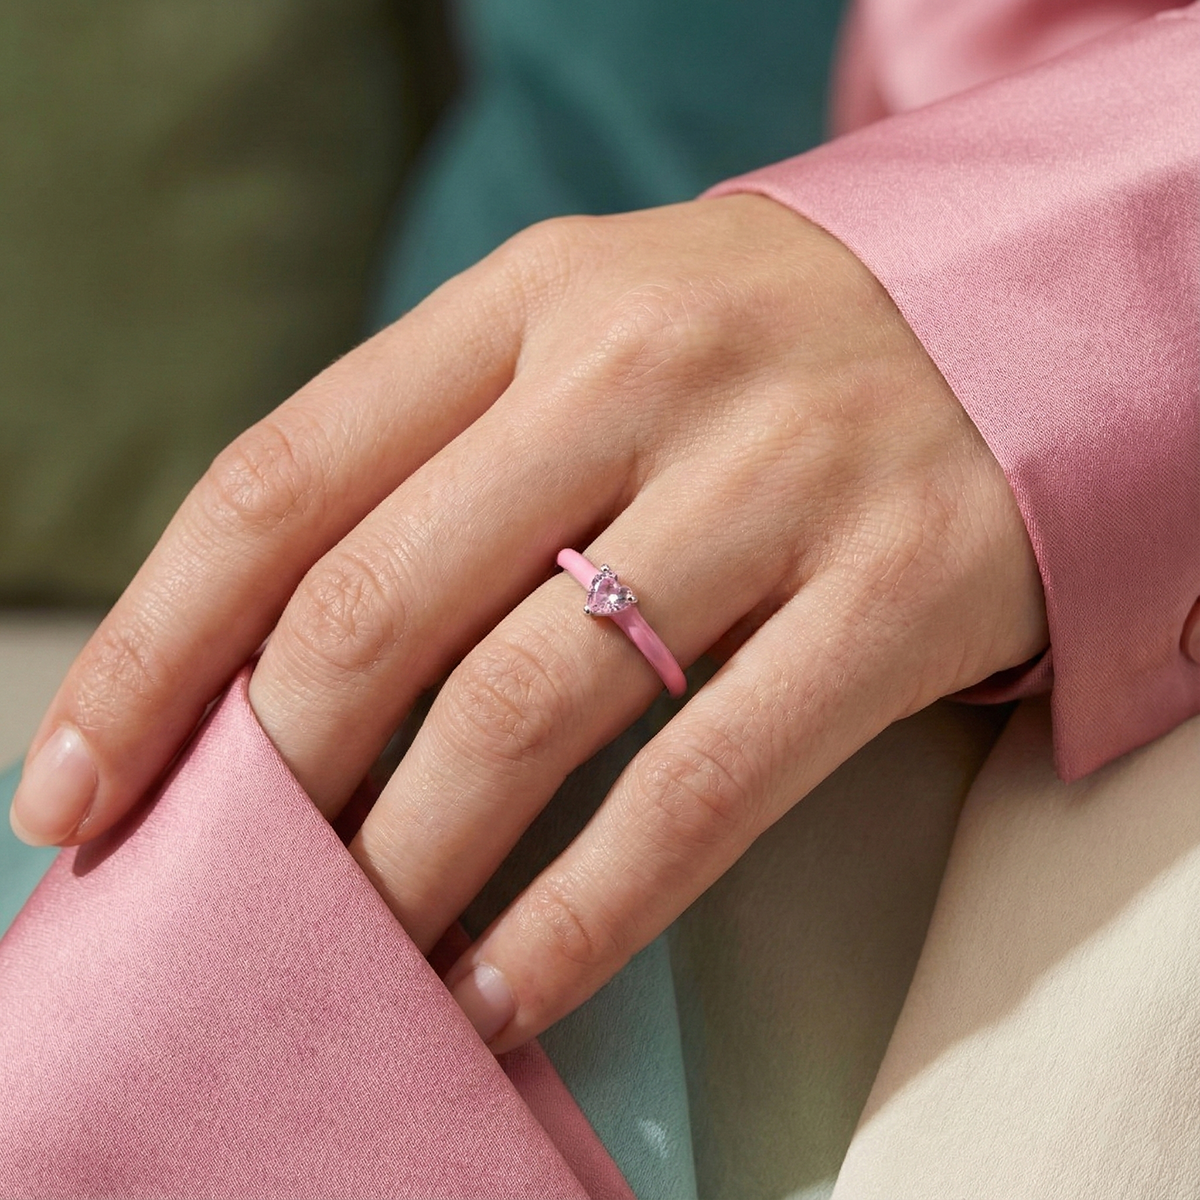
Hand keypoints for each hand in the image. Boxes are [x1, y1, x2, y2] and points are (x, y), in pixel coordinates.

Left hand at [10, 195, 1046, 1050]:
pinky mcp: (895, 592)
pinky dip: (581, 911)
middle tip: (230, 889)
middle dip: (273, 779)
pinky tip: (502, 983)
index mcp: (533, 298)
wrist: (998, 321)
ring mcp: (779, 477)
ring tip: (358, 958)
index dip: (155, 649)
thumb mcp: (582, 344)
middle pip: (382, 605)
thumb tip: (265, 667)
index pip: (283, 477)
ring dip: (409, 865)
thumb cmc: (748, 359)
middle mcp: (642, 368)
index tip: (77, 790)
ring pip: (527, 710)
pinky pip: (702, 787)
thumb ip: (437, 466)